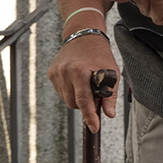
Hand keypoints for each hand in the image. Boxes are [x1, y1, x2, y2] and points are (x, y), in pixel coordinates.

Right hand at [47, 0, 118, 134]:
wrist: (83, 34)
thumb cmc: (99, 53)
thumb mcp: (112, 72)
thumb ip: (109, 95)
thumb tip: (109, 114)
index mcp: (79, 71)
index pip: (83, 100)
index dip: (89, 116)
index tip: (93, 127)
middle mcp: (65, 71)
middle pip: (73, 104)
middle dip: (84, 104)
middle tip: (93, 93)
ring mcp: (56, 72)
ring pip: (66, 99)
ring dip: (76, 97)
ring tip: (85, 83)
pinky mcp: (51, 73)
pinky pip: (61, 91)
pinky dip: (69, 90)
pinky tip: (76, 80)